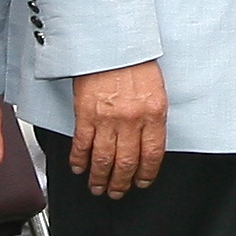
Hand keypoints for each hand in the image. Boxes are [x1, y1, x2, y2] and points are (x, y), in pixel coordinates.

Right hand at [71, 60, 168, 197]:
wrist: (112, 42)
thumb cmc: (135, 60)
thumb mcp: (156, 90)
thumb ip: (152, 118)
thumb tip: (147, 143)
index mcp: (153, 114)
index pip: (152, 155)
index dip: (146, 174)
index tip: (141, 182)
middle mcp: (131, 120)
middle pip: (126, 163)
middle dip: (121, 183)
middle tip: (116, 192)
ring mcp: (108, 119)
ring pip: (103, 160)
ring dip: (99, 178)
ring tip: (97, 187)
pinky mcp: (86, 114)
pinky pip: (82, 145)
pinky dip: (79, 160)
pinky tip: (79, 168)